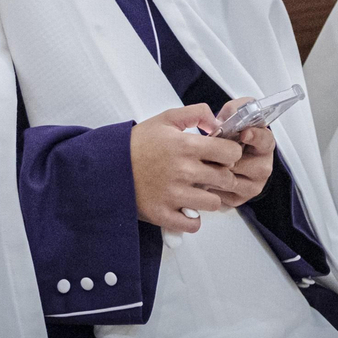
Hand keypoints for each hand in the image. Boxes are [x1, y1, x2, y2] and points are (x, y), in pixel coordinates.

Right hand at [130, 104, 242, 233]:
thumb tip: (216, 123)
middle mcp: (183, 171)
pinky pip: (193, 224)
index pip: (230, 153)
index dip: (230, 153)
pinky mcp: (163, 214)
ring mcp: (174, 196)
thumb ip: (195, 113)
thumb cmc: (136, 143)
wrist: (106, 166)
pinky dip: (192, 218)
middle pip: (226, 179)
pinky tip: (186, 208)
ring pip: (214, 203)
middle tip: (211, 173)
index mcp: (185, 146)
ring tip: (197, 191)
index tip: (222, 155)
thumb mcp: (165, 119)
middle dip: (223, 175)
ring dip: (209, 197)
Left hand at [207, 98, 274, 208]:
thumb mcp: (232, 115)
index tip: (244, 132)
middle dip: (229, 159)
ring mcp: (252, 185)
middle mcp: (263, 166)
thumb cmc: (229, 134)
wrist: (222, 155)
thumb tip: (226, 118)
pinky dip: (210, 187)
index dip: (256, 137)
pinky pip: (223, 196)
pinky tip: (202, 177)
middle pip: (250, 166)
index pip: (266, 141)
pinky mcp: (239, 199)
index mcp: (264, 145)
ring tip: (203, 163)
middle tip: (214, 151)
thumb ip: (233, 110)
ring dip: (217, 173)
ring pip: (234, 182)